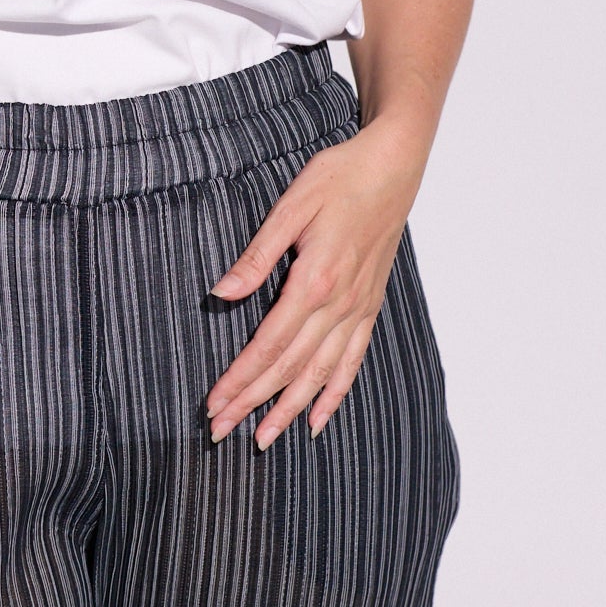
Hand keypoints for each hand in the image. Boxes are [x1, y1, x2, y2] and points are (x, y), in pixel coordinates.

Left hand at [204, 119, 425, 443]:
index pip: (268, 345)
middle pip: (289, 368)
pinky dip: (334, 394)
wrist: (392, 167)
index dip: (239, 379)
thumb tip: (221, 294)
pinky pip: (352, 361)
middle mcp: (338, 304)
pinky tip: (317, 419)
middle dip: (253, 403)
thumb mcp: (290, 207)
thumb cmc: (338, 178)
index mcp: (313, 280)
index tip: (213, 404)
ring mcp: (358, 308)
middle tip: (220, 432)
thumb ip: (257, 256)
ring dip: (290, 409)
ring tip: (264, 439)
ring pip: (321, 374)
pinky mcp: (369, 306)